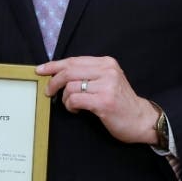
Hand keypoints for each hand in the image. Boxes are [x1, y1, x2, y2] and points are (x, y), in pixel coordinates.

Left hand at [36, 55, 158, 144]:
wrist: (142, 120)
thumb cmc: (120, 102)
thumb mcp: (108, 80)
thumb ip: (88, 74)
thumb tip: (59, 73)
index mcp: (106, 63)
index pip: (73, 60)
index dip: (54, 65)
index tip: (40, 70)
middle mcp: (107, 71)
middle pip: (69, 71)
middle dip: (54, 81)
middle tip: (48, 92)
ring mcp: (106, 86)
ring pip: (70, 86)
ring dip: (66, 98)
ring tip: (72, 105)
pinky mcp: (104, 101)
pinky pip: (75, 99)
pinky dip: (71, 105)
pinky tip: (77, 110)